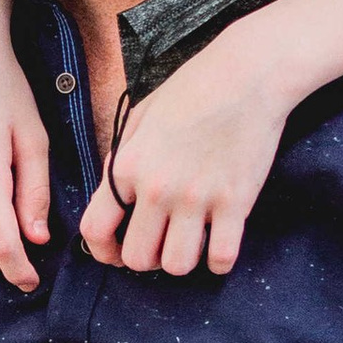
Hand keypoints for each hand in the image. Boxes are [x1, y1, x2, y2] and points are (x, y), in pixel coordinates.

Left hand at [81, 37, 293, 276]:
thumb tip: (113, 199)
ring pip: (177, 266)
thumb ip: (122, 159)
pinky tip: (219, 246)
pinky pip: (221, 258)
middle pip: (138, 258)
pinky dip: (219, 262)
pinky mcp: (235, 203)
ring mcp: (197, 198)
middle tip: (160, 245)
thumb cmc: (192, 90)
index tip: (116, 254)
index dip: (103, 252)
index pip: (95, 230)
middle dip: (146, 259)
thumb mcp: (140, 118)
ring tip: (189, 243)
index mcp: (128, 166)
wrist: (247, 76)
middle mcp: (157, 188)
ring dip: (182, 261)